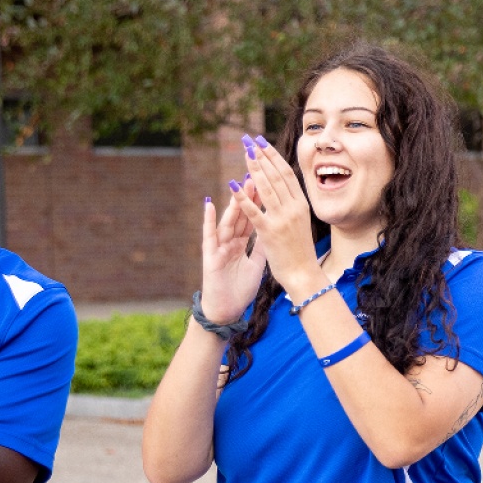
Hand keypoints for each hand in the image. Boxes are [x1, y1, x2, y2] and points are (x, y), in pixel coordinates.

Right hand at [199, 184, 268, 325]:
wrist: (226, 311)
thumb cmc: (239, 289)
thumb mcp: (256, 265)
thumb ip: (261, 247)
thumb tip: (273, 232)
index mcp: (242, 243)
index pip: (253, 216)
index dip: (261, 200)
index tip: (271, 181)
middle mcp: (230, 241)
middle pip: (242, 213)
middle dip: (250, 193)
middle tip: (258, 171)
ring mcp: (219, 247)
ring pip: (228, 220)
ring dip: (235, 201)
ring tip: (240, 181)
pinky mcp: (210, 257)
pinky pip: (209, 236)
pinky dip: (209, 220)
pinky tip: (208, 203)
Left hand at [229, 135, 321, 298]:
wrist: (304, 274)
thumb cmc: (301, 250)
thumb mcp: (301, 222)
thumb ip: (293, 205)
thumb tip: (285, 188)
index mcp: (301, 204)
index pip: (286, 173)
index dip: (273, 156)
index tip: (262, 141)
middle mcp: (294, 208)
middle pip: (276, 175)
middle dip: (261, 155)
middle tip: (249, 140)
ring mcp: (282, 219)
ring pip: (266, 188)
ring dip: (254, 168)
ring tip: (243, 153)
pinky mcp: (270, 232)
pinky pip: (254, 211)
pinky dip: (243, 197)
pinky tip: (233, 185)